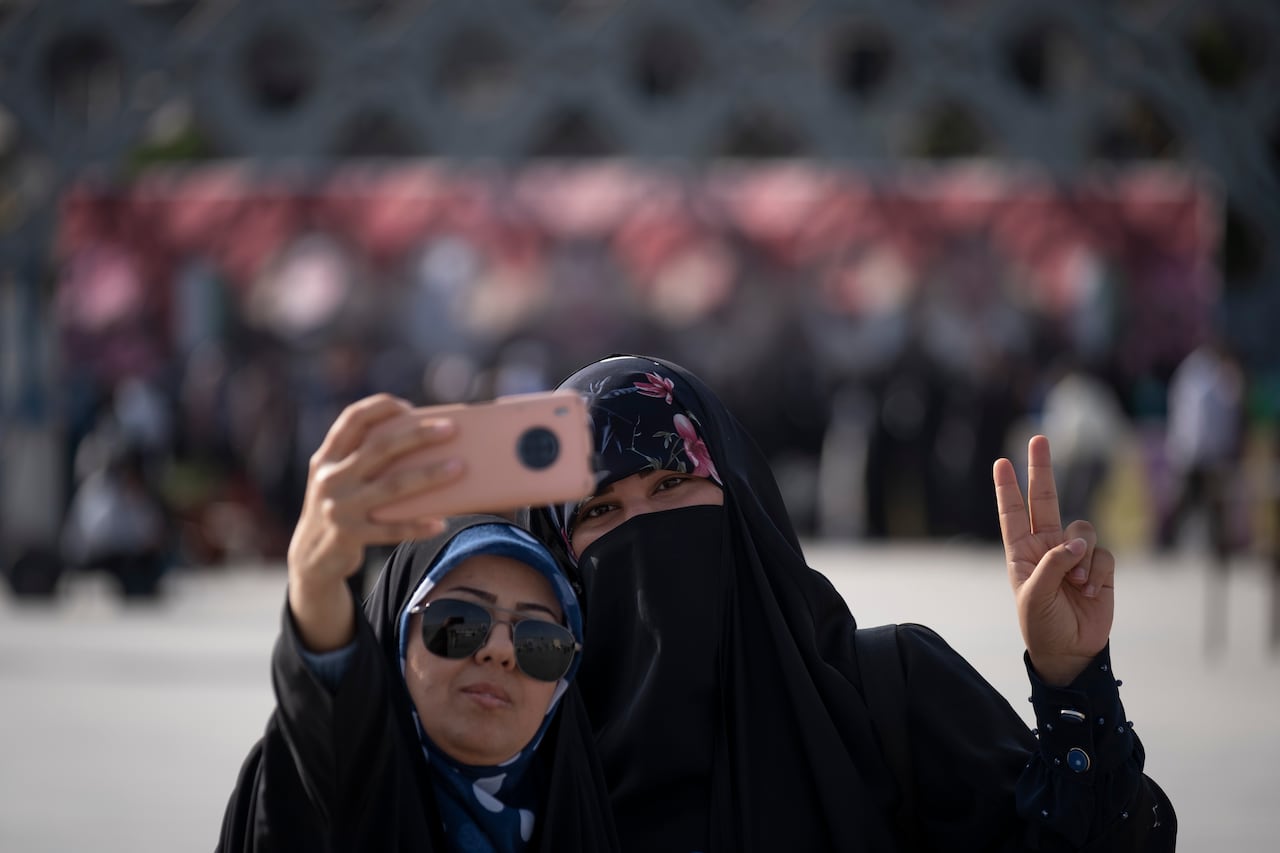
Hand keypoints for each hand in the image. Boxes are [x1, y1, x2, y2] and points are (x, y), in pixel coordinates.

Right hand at [287, 393, 462, 649]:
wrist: (311, 559)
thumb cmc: (340, 508)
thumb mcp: (337, 479)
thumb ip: (360, 458)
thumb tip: (419, 437)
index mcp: (327, 457)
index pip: (352, 419)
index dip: (381, 407)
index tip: (409, 408)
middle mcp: (330, 478)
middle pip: (380, 447)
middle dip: (418, 435)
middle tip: (451, 428)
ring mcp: (339, 507)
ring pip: (392, 486)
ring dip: (429, 475)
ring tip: (459, 467)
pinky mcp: (349, 535)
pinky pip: (391, 529)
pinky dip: (417, 526)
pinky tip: (440, 523)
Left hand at [993, 435, 1114, 685]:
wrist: (1072, 652)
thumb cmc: (1042, 626)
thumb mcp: (1034, 597)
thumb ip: (1052, 565)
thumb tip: (1076, 542)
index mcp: (1021, 553)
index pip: (1012, 514)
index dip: (1007, 489)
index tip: (1001, 463)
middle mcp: (1046, 547)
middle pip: (1045, 500)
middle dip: (1042, 470)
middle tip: (1039, 439)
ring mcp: (1073, 555)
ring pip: (1082, 529)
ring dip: (1081, 553)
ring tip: (1075, 583)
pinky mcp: (1099, 567)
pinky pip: (1102, 554)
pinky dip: (1097, 571)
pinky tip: (1089, 590)